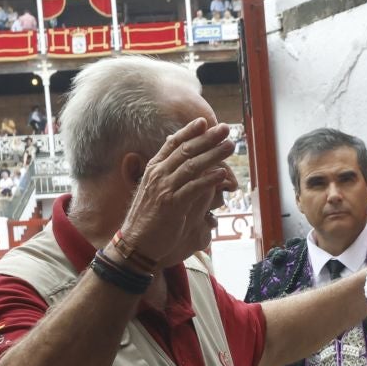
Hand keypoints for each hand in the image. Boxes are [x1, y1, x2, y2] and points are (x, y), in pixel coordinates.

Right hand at [114, 117, 238, 267]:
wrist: (136, 244)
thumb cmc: (148, 219)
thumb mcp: (153, 191)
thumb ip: (167, 175)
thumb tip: (182, 162)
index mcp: (153, 169)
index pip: (172, 144)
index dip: (188, 131)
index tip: (204, 121)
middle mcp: (158, 175)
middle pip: (186, 150)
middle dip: (207, 138)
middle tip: (225, 129)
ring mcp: (164, 189)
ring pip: (192, 166)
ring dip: (213, 154)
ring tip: (230, 146)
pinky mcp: (172, 205)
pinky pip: (193, 188)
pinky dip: (209, 180)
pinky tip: (222, 175)